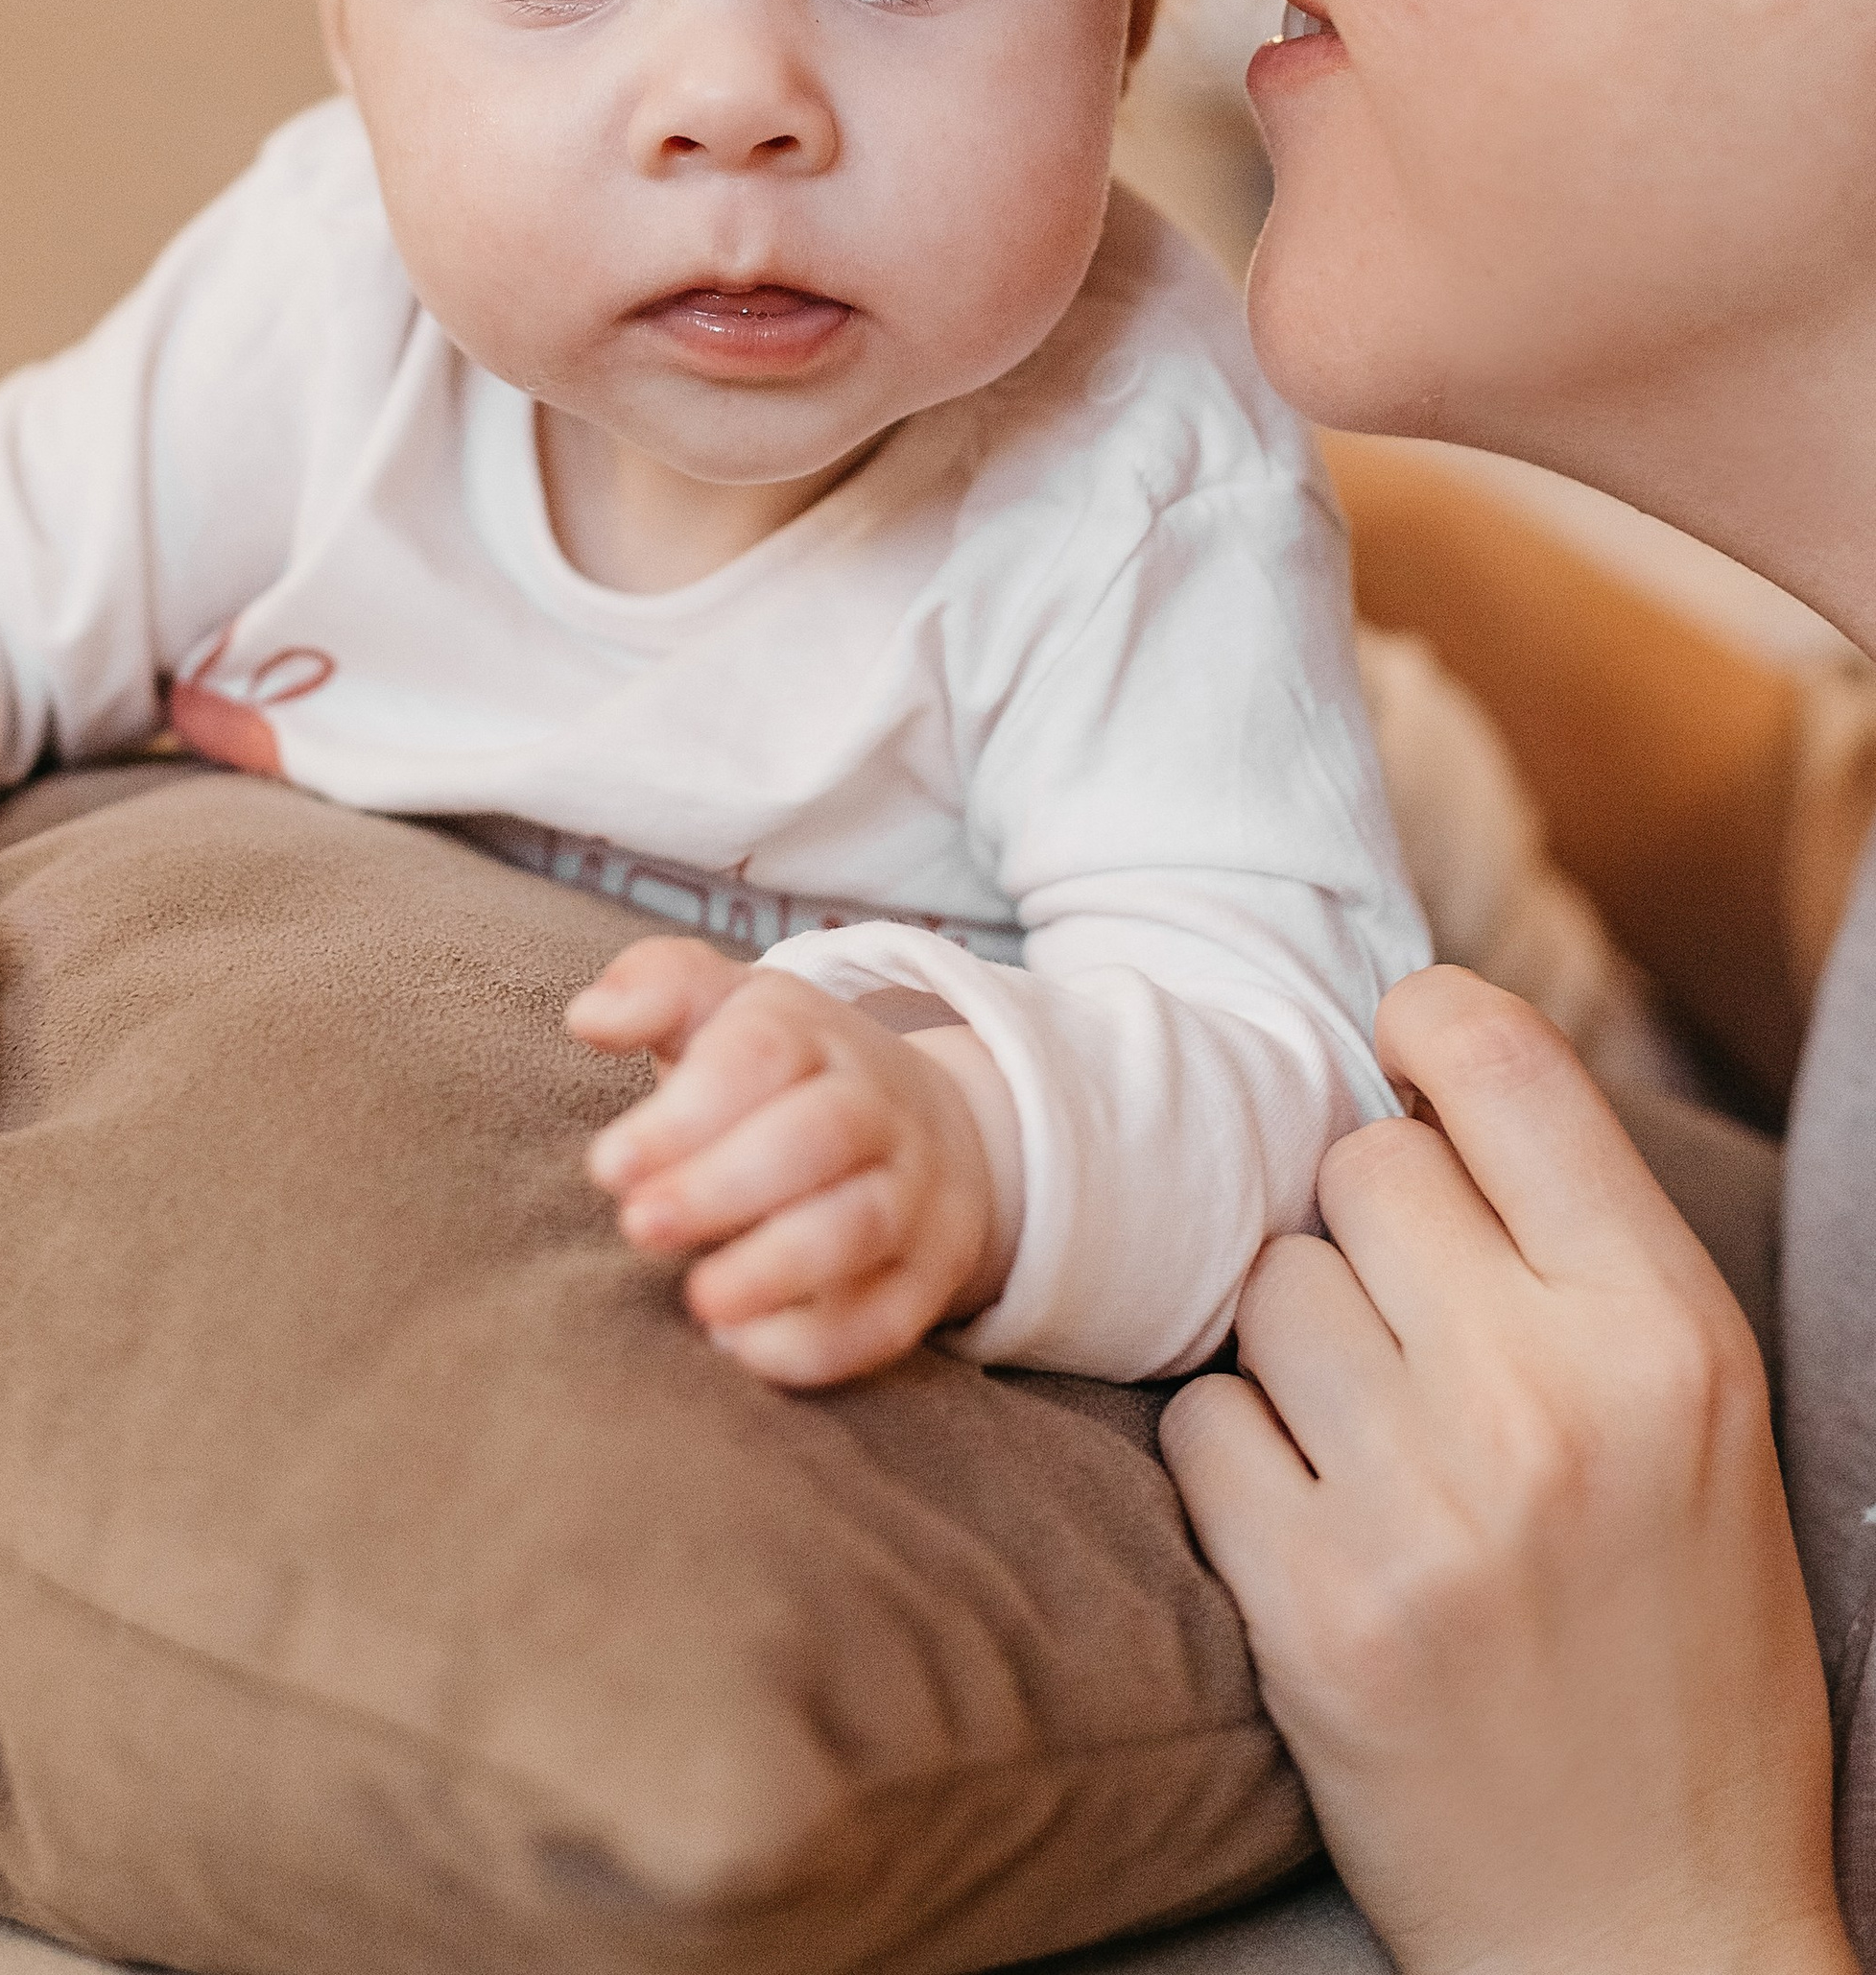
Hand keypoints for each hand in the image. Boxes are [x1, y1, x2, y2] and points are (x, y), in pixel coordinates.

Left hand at [568, 937, 1021, 1386]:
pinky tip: (740, 1346)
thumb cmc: (783, 1071)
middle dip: (722, 1187)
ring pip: (861, 1226)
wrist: (922, 1125)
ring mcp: (915, 1190)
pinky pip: (890, 1317)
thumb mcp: (726, 1008)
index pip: (761, 1057)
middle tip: (638, 1226)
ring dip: (775, 1270)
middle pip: (819, 1135)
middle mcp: (878, 1105)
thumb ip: (656, 990)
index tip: (608, 1165)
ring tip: (697, 1302)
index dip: (686, 1114)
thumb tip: (590, 1016)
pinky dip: (817, 1342)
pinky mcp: (929, 1273)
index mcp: (815, 1034)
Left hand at [1161, 966, 1850, 1974]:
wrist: (1650, 1933)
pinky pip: (1204, 1424)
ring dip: (1294, 1347)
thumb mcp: (1707, 1424)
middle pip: (1360, 1166)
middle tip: (1417, 1339)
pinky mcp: (1313, 1611)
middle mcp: (1551, 1400)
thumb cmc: (1682, 1651)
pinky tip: (1316, 1529)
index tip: (1402, 1052)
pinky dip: (1237, 1464)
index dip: (1428, 1027)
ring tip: (1377, 1449)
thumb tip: (1425, 1063)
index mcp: (1674, 1336)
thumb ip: (1580, 1243)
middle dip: (1367, 1231)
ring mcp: (1424, 1507)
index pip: (1509, 1066)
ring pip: (1269, 1286)